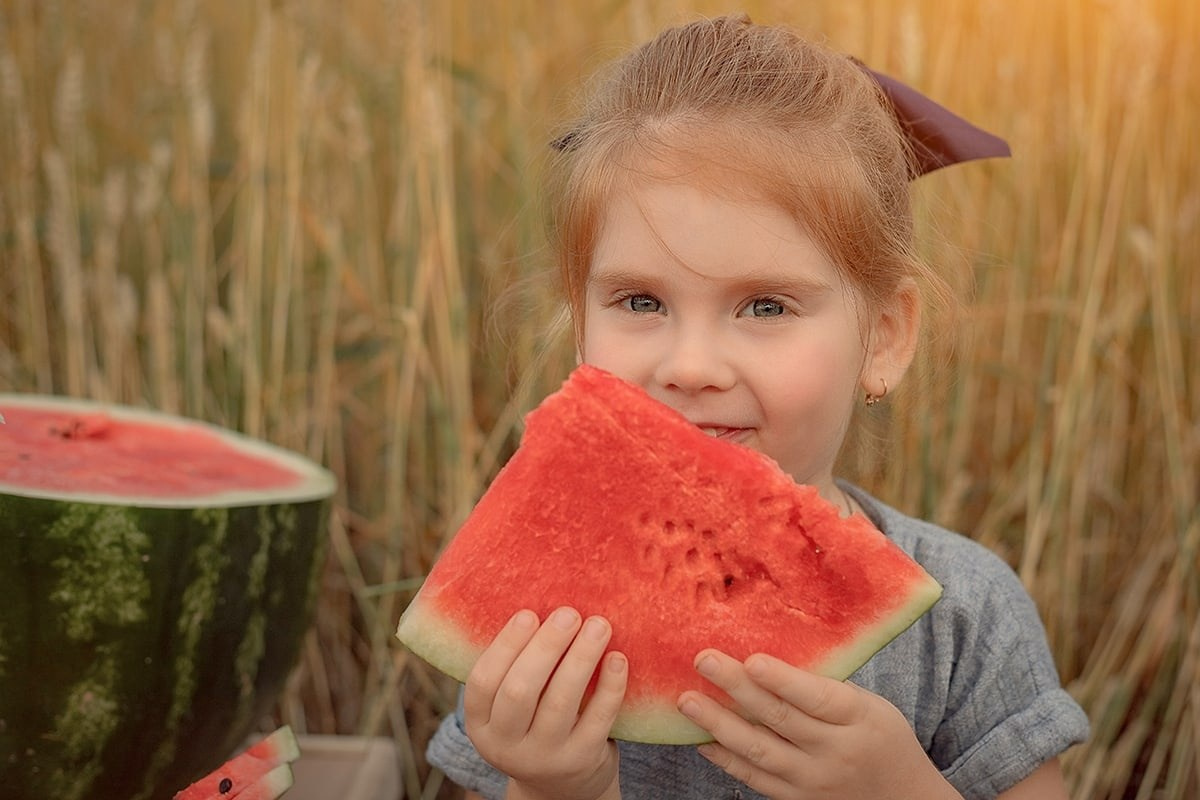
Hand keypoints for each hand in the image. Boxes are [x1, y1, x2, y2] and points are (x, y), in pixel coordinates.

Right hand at [463, 608, 626, 799]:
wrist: (563, 785)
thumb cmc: (535, 723)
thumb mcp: (511, 707)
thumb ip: (516, 667)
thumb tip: (541, 601)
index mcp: (481, 724)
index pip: (482, 682)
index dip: (505, 645)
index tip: (530, 613)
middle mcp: (507, 745)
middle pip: (520, 691)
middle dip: (546, 647)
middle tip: (569, 613)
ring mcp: (545, 757)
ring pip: (560, 702)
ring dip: (581, 657)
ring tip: (599, 625)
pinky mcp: (581, 760)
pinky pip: (598, 718)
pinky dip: (609, 685)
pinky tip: (617, 657)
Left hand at [677, 650, 958, 799]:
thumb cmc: (880, 737)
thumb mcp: (871, 705)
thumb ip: (826, 686)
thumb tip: (771, 650)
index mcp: (859, 719)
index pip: (817, 697)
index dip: (783, 680)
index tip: (752, 659)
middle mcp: (835, 752)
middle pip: (781, 719)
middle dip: (737, 688)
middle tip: (704, 660)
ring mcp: (814, 780)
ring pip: (761, 752)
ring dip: (719, 725)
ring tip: (687, 702)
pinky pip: (755, 779)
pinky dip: (726, 759)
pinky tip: (701, 739)